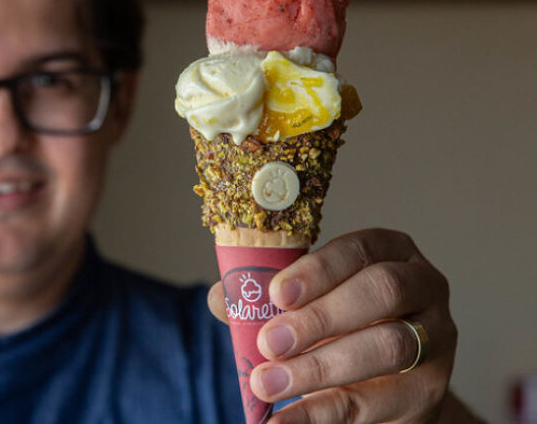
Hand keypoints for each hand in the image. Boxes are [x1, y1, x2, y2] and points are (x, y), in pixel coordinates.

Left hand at [208, 228, 457, 422]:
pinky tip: (282, 420)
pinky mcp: (428, 390)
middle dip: (319, 317)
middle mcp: (424, 286)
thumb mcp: (309, 302)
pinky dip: (320, 413)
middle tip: (270, 343)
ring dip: (320, 367)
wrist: (388, 381)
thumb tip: (220, 297)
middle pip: (382, 292)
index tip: (276, 294)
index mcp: (391, 251)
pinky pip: (375, 401)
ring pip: (388, 346)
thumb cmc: (341, 325)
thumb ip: (268, 296)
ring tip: (270, 383)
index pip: (360, 249)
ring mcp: (435, 339)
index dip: (318, 270)